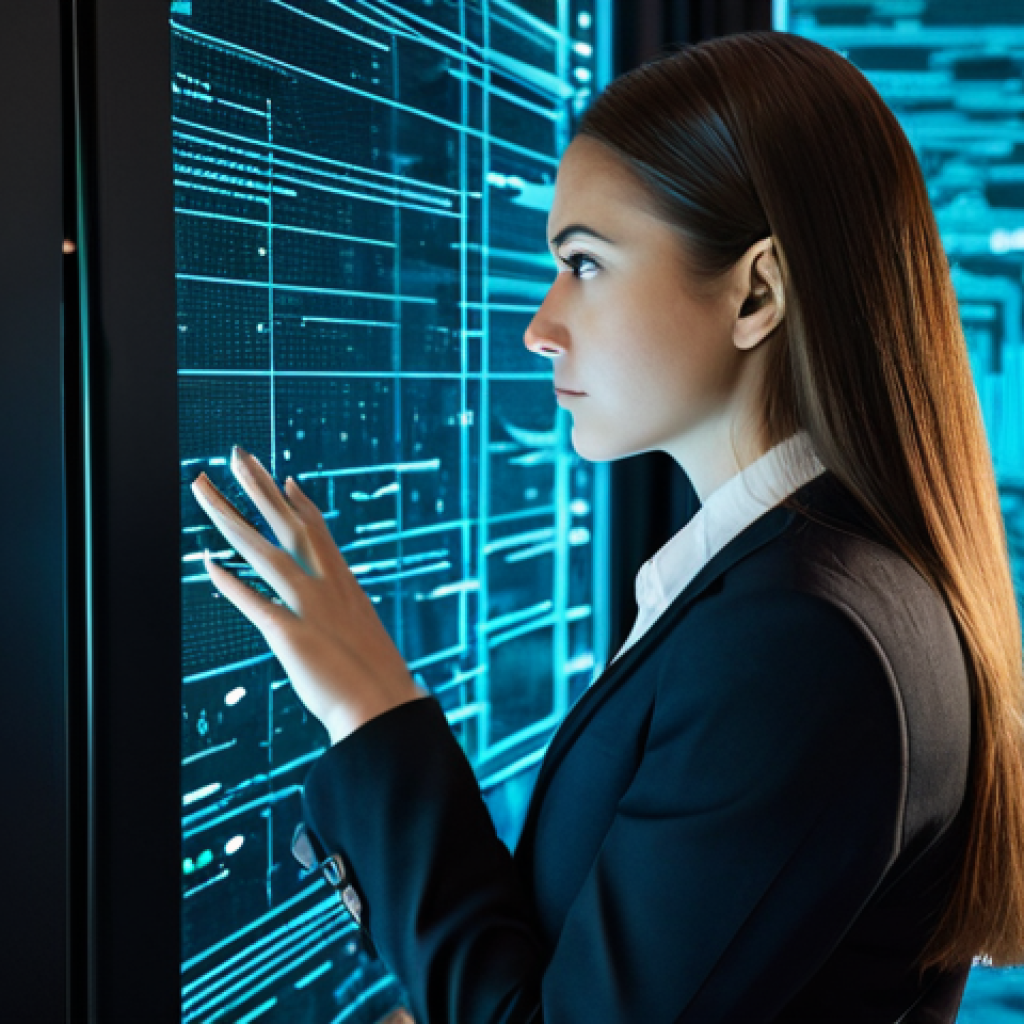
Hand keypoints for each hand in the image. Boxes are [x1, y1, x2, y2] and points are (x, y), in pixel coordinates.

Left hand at [190, 446, 429, 744]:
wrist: (385, 709)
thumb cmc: (378, 683)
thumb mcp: (366, 638)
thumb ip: (350, 620)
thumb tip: (351, 617)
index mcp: (345, 585)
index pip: (318, 533)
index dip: (299, 503)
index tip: (285, 478)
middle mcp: (326, 586)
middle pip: (287, 525)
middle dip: (258, 488)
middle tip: (236, 455)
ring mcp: (308, 608)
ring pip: (262, 551)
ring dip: (229, 517)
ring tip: (203, 488)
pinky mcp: (291, 635)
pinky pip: (254, 603)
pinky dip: (229, 582)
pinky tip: (206, 562)